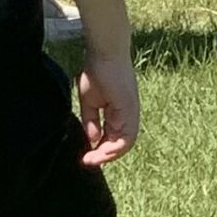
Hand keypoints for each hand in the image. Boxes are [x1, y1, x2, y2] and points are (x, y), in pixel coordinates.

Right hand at [78, 51, 139, 165]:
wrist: (103, 54)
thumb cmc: (96, 72)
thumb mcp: (90, 102)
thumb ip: (91, 121)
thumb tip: (92, 139)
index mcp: (119, 113)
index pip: (113, 138)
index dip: (101, 149)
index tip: (85, 157)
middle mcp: (128, 115)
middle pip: (121, 144)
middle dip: (104, 156)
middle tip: (87, 161)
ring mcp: (131, 114)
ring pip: (126, 144)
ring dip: (109, 155)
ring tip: (92, 159)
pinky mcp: (130, 111)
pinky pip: (127, 137)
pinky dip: (115, 148)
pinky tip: (100, 151)